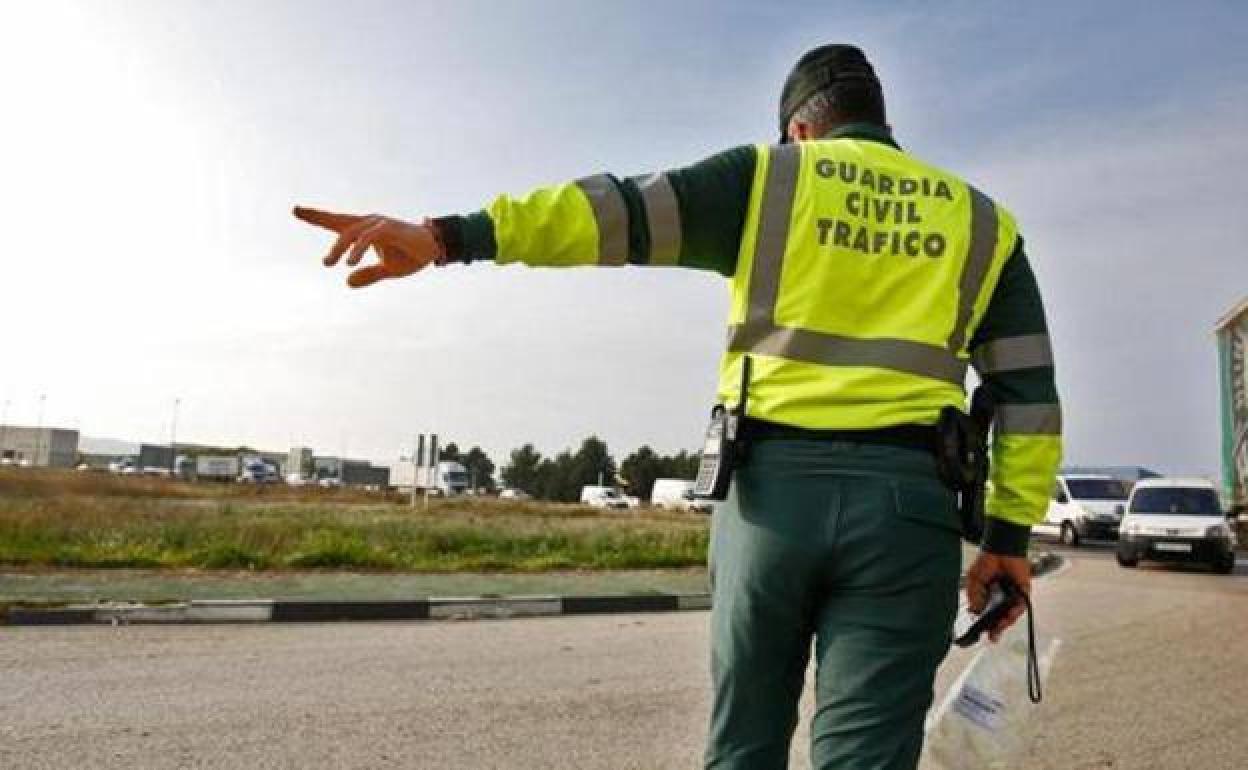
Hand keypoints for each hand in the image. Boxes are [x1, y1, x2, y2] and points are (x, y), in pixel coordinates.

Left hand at [293, 207, 443, 287]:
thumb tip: (347, 282)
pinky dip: (357, 249)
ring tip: (328, 263)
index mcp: (365, 231)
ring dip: (338, 248)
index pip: (337, 222)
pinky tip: (349, 262)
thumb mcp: (387, 270)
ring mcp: (379, 224)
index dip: (317, 216)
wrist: (435, 249)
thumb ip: (368, 274)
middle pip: (338, 220)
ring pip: (351, 231)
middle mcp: (369, 223)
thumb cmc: (411, 255)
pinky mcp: (389, 228)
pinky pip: (368, 237)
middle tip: (297, 214)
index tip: (296, 210)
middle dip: (317, 217)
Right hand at [965, 551, 1031, 641]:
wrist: (1000, 549)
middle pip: (1001, 617)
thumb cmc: (987, 561)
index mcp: (989, 596)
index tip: (981, 633)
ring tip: (999, 627)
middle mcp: (1002, 598)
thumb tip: (974, 612)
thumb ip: (974, 596)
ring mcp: (1013, 596)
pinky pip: (1021, 605)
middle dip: (997, 629)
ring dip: (1006, 622)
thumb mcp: (974, 581)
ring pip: (1012, 614)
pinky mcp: (1023, 592)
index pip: (988, 614)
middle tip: (992, 637)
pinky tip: (1008, 615)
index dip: (985, 624)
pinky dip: (1015, 611)